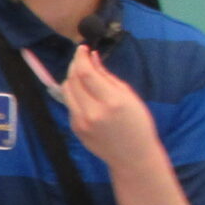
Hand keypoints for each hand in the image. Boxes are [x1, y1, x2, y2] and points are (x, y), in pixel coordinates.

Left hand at [49, 47, 161, 166]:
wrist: (132, 157)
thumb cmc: (138, 124)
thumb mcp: (129, 96)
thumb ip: (107, 76)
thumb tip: (92, 57)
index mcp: (111, 102)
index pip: (86, 73)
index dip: (81, 57)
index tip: (82, 48)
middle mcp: (92, 112)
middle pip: (72, 80)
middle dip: (75, 65)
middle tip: (82, 58)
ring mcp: (81, 122)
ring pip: (66, 91)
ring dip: (72, 78)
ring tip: (83, 74)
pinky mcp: (75, 128)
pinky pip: (69, 104)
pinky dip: (75, 94)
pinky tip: (86, 93)